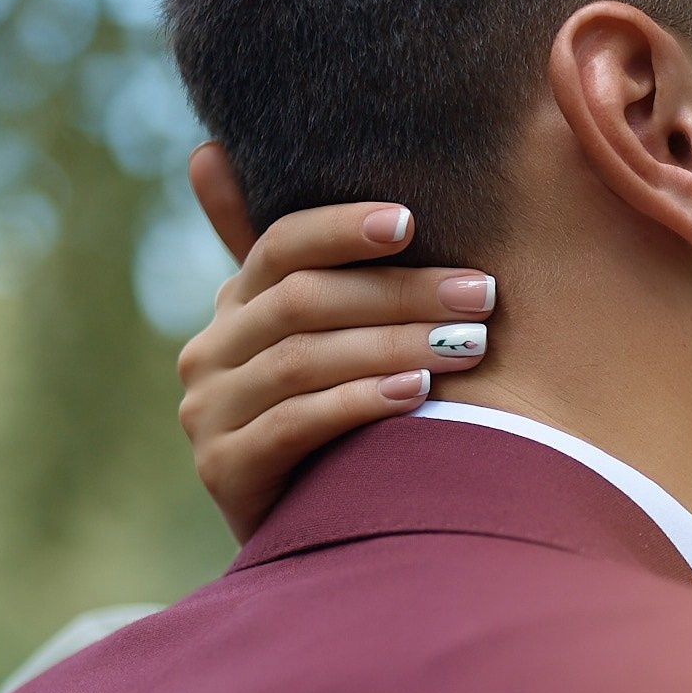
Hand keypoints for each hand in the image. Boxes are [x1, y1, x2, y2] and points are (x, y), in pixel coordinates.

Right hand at [177, 143, 495, 542]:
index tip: (412, 220)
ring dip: (395, 345)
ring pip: (305, 360)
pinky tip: (417, 393)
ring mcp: (209, 411)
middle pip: (305, 301)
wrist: (316, 540)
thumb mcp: (331, 341)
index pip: (280, 244)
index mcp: (238, 306)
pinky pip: (296, 422)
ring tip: (471, 344)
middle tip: (482, 294)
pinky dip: (360, 402)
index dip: (342, 229)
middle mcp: (210, 351)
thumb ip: (318, 266)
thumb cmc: (342, 425)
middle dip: (401, 293)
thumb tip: (234, 152)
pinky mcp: (224, 469)